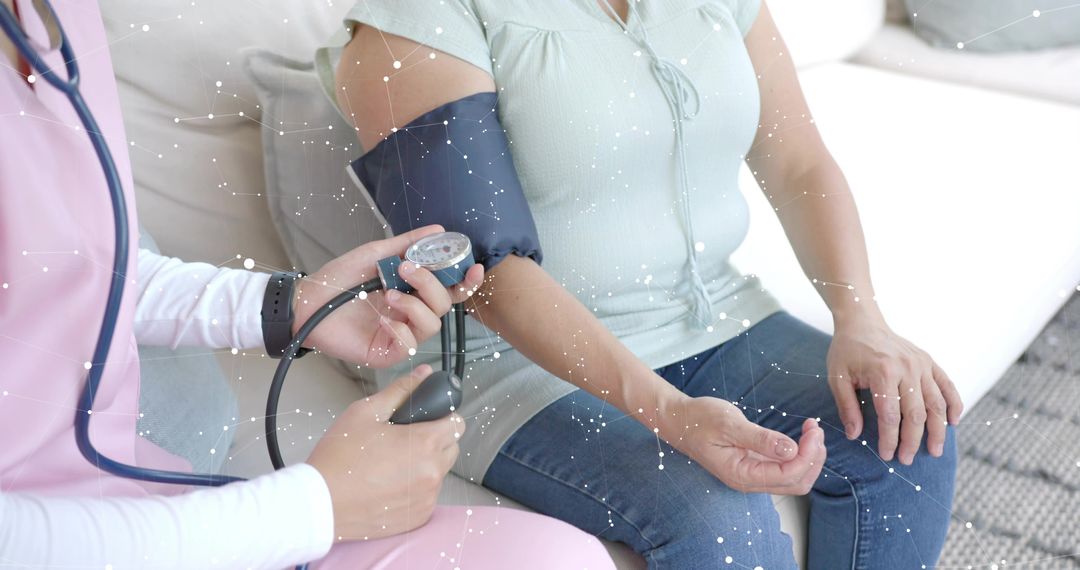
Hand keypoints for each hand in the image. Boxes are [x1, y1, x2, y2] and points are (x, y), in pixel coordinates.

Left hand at [292, 225, 483, 367]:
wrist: (306, 301)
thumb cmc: (338, 279)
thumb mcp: (375, 255)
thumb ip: (407, 244)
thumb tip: (438, 230)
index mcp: (412, 291)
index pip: (449, 289)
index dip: (465, 281)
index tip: (472, 267)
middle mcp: (410, 313)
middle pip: (444, 305)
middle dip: (431, 285)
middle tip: (407, 270)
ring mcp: (400, 334)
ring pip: (432, 325)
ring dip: (415, 306)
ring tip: (389, 294)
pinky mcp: (386, 353)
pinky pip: (409, 345)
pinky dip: (400, 330)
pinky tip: (383, 320)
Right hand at [306, 365, 464, 539]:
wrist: (319, 504)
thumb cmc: (339, 458)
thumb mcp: (366, 412)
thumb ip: (400, 390)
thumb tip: (423, 374)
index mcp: (425, 443)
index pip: (458, 423)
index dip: (444, 416)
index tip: (427, 418)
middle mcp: (432, 473)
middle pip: (451, 448)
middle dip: (435, 440)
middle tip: (404, 439)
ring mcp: (426, 498)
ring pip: (439, 473)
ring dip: (425, 465)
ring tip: (392, 463)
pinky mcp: (417, 517)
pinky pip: (426, 496)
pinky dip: (414, 489)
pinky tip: (388, 484)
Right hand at [661, 395, 825, 494]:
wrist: (679, 421)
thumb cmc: (699, 420)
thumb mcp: (729, 424)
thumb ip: (760, 439)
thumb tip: (791, 449)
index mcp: (742, 475)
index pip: (788, 475)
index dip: (807, 455)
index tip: (812, 429)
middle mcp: (750, 480)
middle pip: (797, 482)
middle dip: (813, 458)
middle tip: (815, 429)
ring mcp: (753, 474)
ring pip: (794, 477)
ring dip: (809, 456)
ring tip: (811, 431)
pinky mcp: (755, 464)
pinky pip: (785, 467)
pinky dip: (799, 453)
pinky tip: (801, 436)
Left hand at [827, 311, 962, 464]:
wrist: (862, 321)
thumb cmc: (847, 350)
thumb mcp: (837, 377)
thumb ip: (847, 407)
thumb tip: (854, 435)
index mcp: (883, 372)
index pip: (890, 416)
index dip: (890, 439)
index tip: (887, 456)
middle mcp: (907, 368)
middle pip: (916, 413)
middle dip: (913, 441)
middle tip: (907, 460)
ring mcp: (922, 364)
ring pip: (936, 403)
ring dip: (938, 430)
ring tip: (935, 451)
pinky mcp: (929, 361)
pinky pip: (947, 385)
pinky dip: (954, 404)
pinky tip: (954, 422)